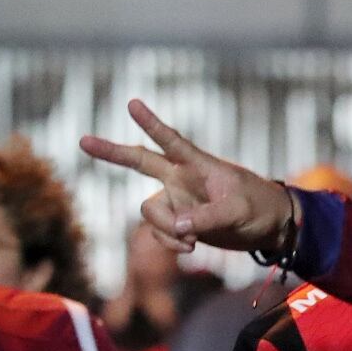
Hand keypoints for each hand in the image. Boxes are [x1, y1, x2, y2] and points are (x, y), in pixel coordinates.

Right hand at [81, 100, 298, 258]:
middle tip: (82, 141)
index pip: (171, 141)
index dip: (151, 123)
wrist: (268, 227)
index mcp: (198, 165)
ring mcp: (176, 199)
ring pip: (150, 213)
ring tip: (191, 240)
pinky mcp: (178, 221)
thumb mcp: (238, 212)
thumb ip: (207, 218)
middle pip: (138, 161)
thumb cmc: (259, 208)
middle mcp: (180, 178)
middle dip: (111, 152)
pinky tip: (190, 247)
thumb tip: (178, 227)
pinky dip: (170, 243)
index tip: (132, 103)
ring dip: (165, 230)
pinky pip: (160, 232)